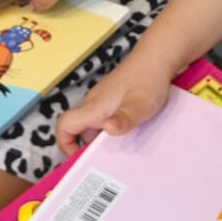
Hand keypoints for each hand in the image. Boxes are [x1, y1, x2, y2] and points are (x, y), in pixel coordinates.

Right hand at [56, 50, 174, 153]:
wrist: (156, 57)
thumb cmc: (147, 80)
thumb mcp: (139, 106)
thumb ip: (124, 119)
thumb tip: (107, 128)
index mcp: (94, 107)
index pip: (64, 126)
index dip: (65, 144)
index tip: (80, 159)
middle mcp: (94, 105)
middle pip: (79, 130)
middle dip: (89, 149)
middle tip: (108, 163)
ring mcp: (103, 101)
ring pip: (94, 125)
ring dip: (104, 140)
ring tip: (122, 152)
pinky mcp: (113, 99)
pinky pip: (106, 118)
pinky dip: (113, 129)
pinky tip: (131, 135)